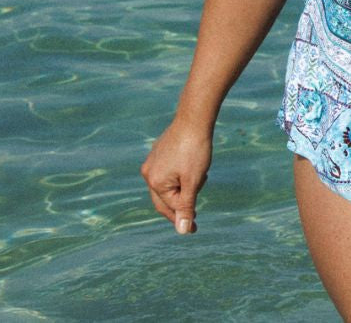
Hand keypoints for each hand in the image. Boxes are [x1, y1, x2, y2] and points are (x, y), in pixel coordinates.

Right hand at [140, 117, 211, 234]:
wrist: (194, 119)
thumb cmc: (195, 150)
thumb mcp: (193, 182)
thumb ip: (187, 207)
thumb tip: (182, 231)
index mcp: (155, 182)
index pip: (170, 207)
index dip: (183, 218)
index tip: (194, 228)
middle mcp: (148, 173)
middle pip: (165, 199)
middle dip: (181, 206)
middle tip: (195, 217)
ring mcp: (152, 162)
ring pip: (168, 185)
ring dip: (184, 188)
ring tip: (201, 178)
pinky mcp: (159, 153)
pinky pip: (169, 172)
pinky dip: (181, 176)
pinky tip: (195, 170)